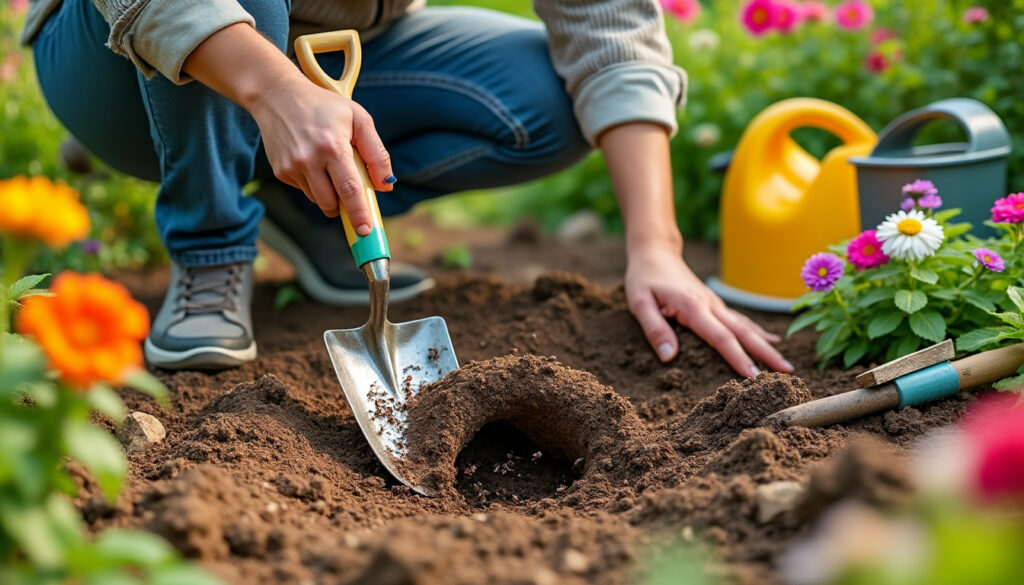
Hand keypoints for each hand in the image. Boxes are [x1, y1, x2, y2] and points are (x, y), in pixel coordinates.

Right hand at [250, 80, 393, 233]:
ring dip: (330, 193)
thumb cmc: (324, 105)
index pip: (348, 189)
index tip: (366, 230)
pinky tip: (312, 160)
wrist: (276, 95)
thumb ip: (376, 153)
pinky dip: (315, 184)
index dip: (358, 213)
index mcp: (332, 146)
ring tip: (330, 165)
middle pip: (332, 203)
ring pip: (318, 200)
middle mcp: (308, 159)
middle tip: (353, 195)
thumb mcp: (358, 119)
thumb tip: (386, 185)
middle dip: (345, 206)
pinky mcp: (281, 172)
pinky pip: (305, 190)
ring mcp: (291, 167)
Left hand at [625, 244, 793, 376]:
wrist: (654, 252)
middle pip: (743, 332)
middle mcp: (710, 305)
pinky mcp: (714, 304)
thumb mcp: (639, 303)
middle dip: (766, 354)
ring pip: (746, 326)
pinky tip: (772, 341)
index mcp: (692, 307)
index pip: (720, 337)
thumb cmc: (644, 278)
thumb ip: (654, 329)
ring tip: (786, 365)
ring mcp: (715, 304)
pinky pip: (740, 320)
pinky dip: (757, 332)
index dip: (737, 357)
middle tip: (787, 372)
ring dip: (766, 345)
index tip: (754, 377)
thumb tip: (669, 357)